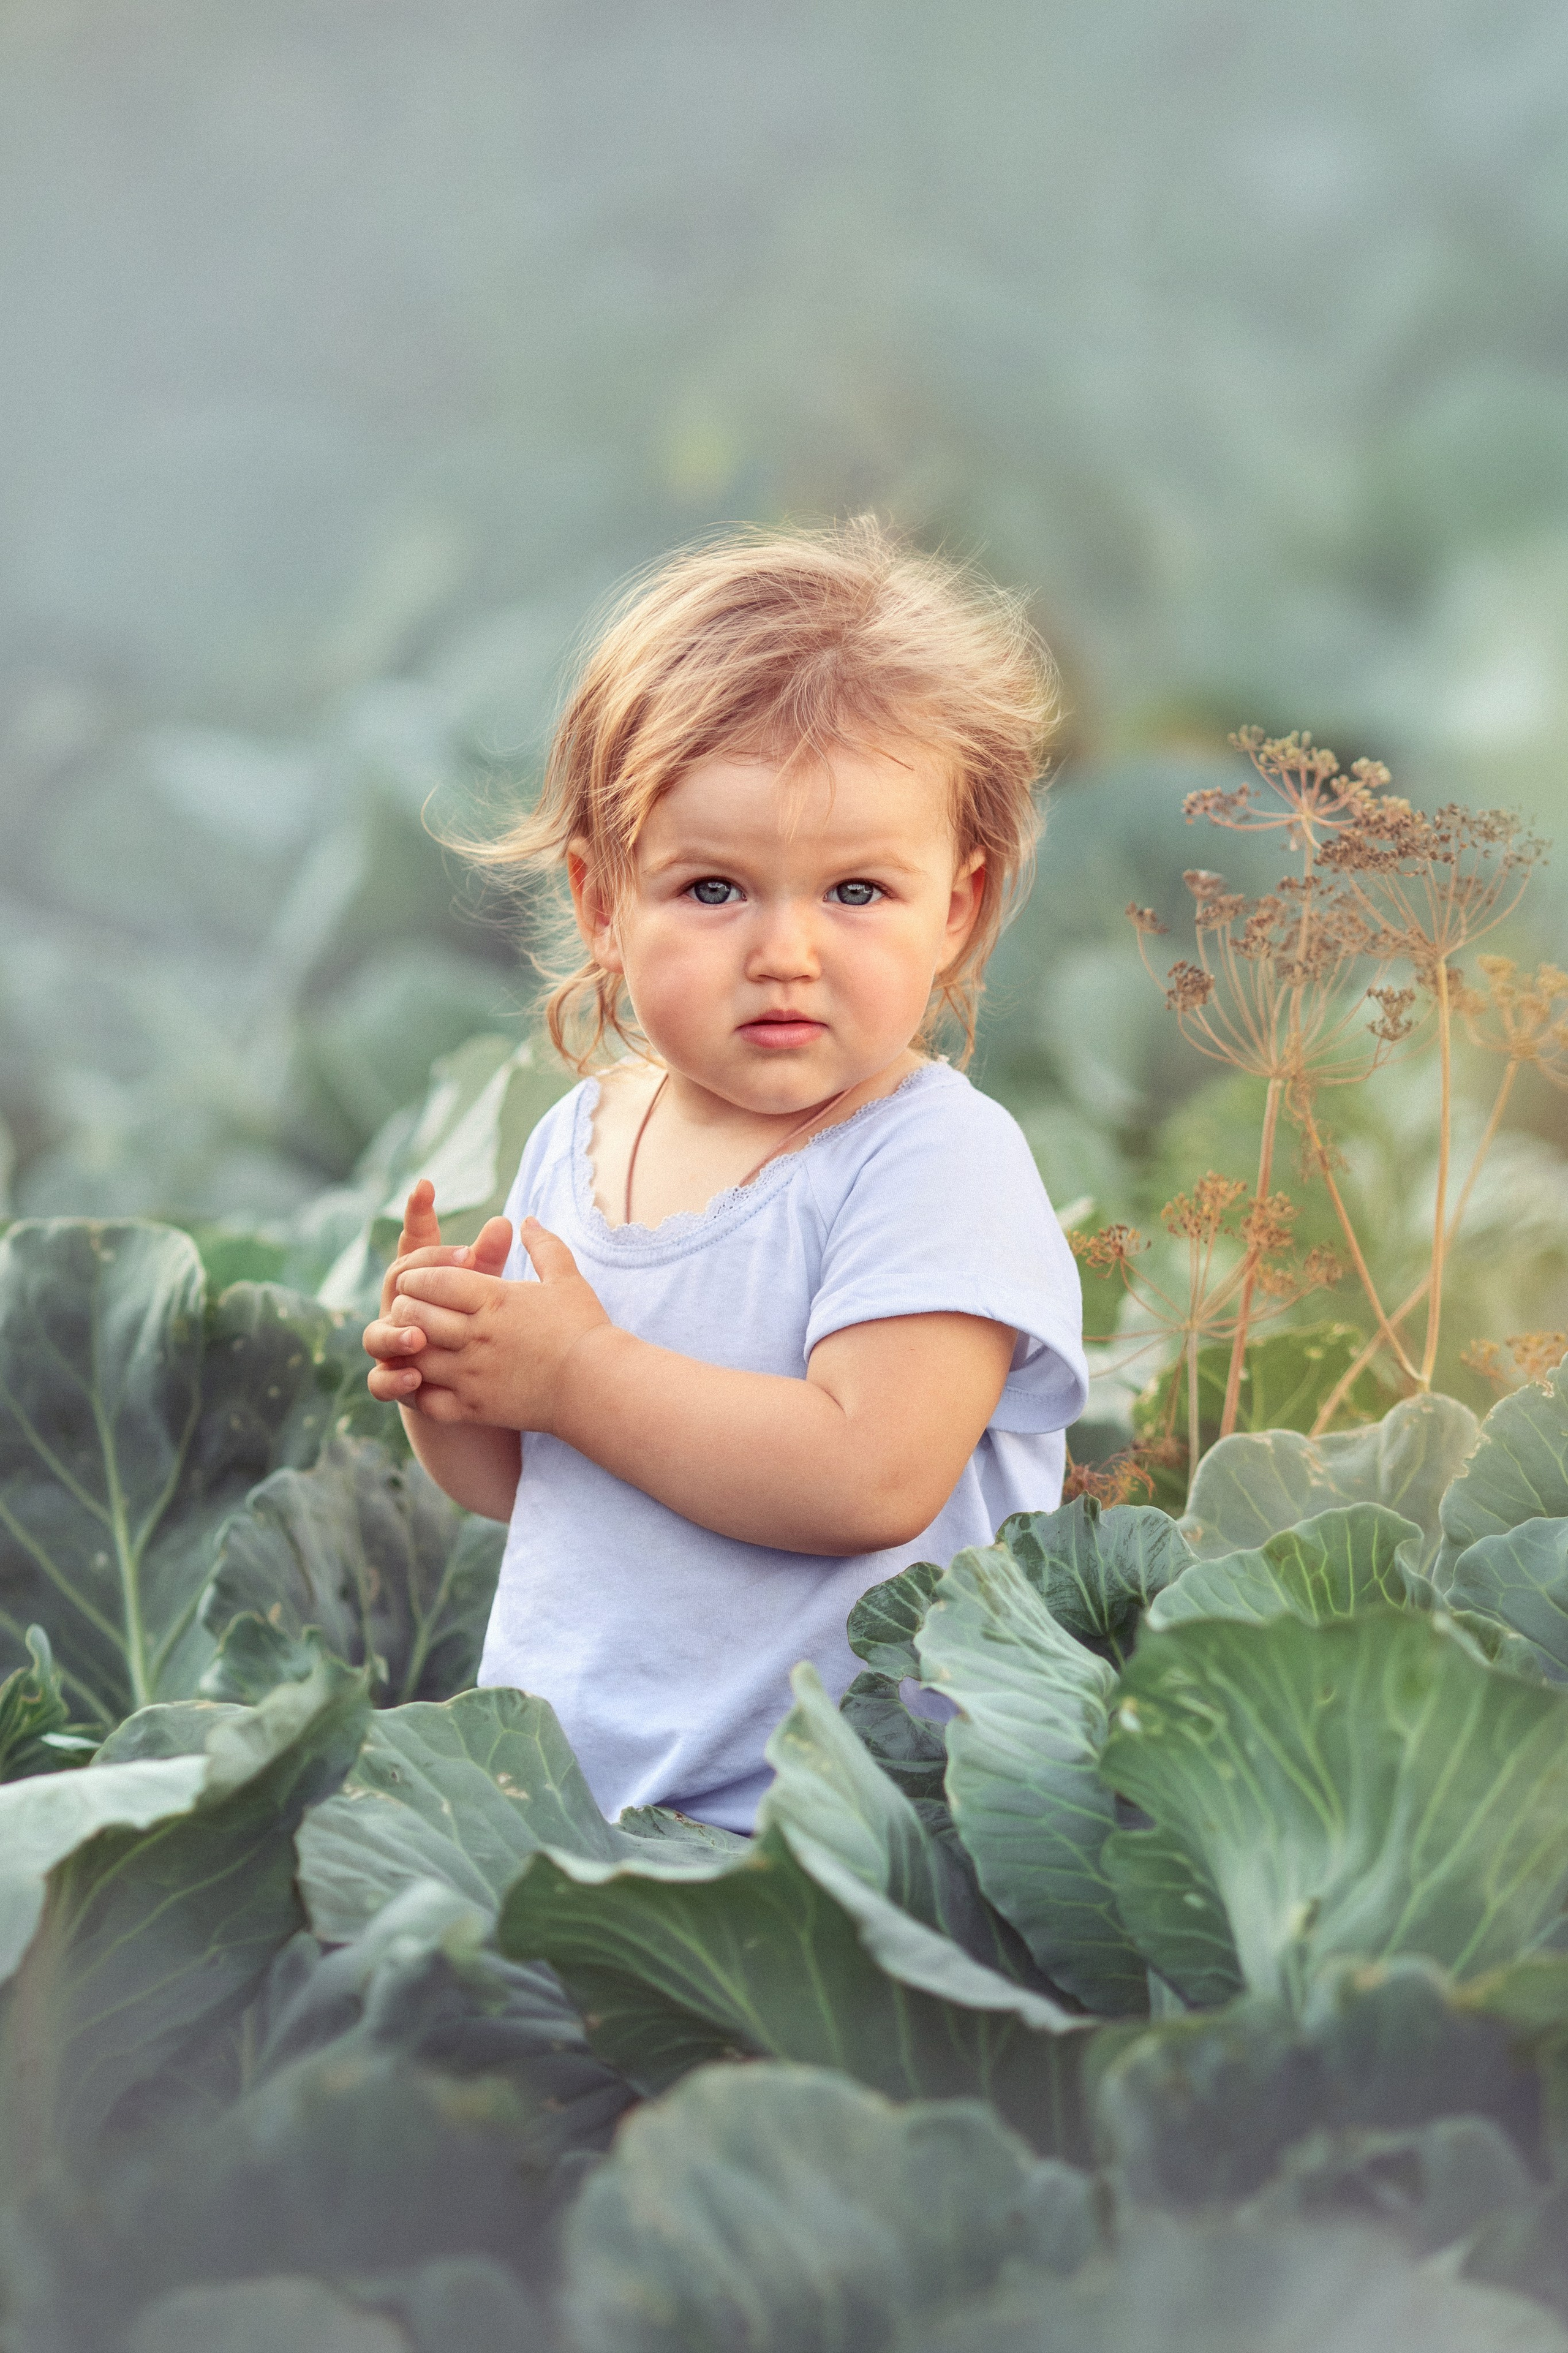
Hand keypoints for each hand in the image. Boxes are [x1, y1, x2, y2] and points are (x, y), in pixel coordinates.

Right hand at [362, 1179, 512, 1405]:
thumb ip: (488, 1262)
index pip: (416, 1244)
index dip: (418, 1215)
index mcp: (423, 1285)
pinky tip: (415, 1376)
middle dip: (420, 1273)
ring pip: (375, 1335)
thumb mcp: (486, 1297)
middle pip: (397, 1282)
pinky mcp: (394, 1385)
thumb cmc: (478, 1335)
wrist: (472, 1398)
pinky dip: (393, 1379)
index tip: (426, 1185)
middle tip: (459, 1261)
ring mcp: (392, 1348)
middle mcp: (401, 1311)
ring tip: (419, 1336)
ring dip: (394, 1334)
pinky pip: (380, 1381)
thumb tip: (505, 1221)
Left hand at [387, 1218, 613, 1428]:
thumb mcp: (566, 1278)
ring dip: (407, 1348)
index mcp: (494, 1300)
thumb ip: (543, 1246)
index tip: (415, 1280)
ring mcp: (473, 1375)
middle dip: (405, 1308)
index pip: (433, 1281)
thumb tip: (526, 1220)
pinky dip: (417, 1390)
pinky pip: (427, 1401)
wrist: (598, 1386)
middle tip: (409, 1308)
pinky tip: (424, 1381)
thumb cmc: (584, 1329)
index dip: (416, 1277)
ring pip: (416, 1357)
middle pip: (415, 1316)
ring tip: (413, 1342)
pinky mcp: (475, 1408)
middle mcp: (477, 1336)